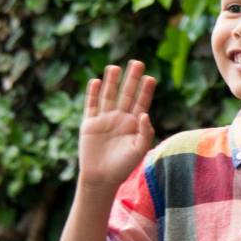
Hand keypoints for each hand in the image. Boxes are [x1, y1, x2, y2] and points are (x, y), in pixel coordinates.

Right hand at [79, 62, 155, 190]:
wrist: (102, 178)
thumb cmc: (124, 166)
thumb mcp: (139, 150)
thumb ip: (145, 132)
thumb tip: (145, 114)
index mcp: (134, 124)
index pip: (142, 102)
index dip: (145, 90)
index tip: (150, 77)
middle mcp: (120, 118)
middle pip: (126, 94)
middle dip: (131, 79)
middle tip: (137, 62)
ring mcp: (104, 119)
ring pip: (109, 96)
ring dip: (112, 82)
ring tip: (115, 67)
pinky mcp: (89, 124)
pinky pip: (91, 106)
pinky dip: (92, 94)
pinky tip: (95, 81)